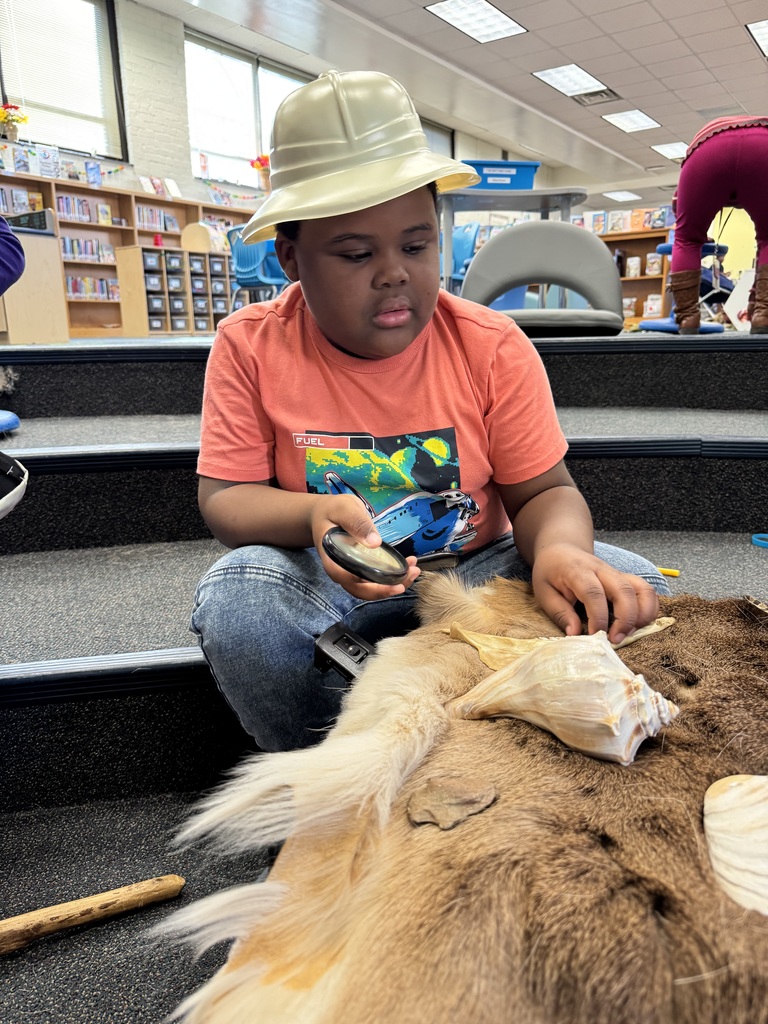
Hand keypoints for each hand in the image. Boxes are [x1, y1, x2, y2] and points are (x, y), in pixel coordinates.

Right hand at [309, 495, 419, 599]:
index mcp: (332, 558)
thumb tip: (375, 542)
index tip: (393, 584)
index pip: (348, 579)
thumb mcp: (344, 509)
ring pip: (370, 589)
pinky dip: (391, 578)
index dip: (371, 586)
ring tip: (414, 572)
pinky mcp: (359, 569)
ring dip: (393, 585)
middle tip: (410, 575)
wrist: (324, 513)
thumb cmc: (332, 510)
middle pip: (362, 590)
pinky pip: (374, 581)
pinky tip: (407, 568)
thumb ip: (357, 522)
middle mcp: (339, 571)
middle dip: (388, 588)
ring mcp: (349, 572)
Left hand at [531, 543, 659, 644]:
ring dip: (642, 614)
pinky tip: (639, 624)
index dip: (598, 617)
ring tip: (630, 633)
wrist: (562, 550)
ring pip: (642, 589)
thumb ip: (559, 612)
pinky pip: (647, 591)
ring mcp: (617, 573)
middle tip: (615, 640)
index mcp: (577, 571)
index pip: (593, 593)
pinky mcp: (626, 579)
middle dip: (625, 619)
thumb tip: (574, 634)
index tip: (596, 636)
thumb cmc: (551, 572)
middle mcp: (602, 570)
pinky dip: (650, 609)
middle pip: (623, 590)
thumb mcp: (544, 592)